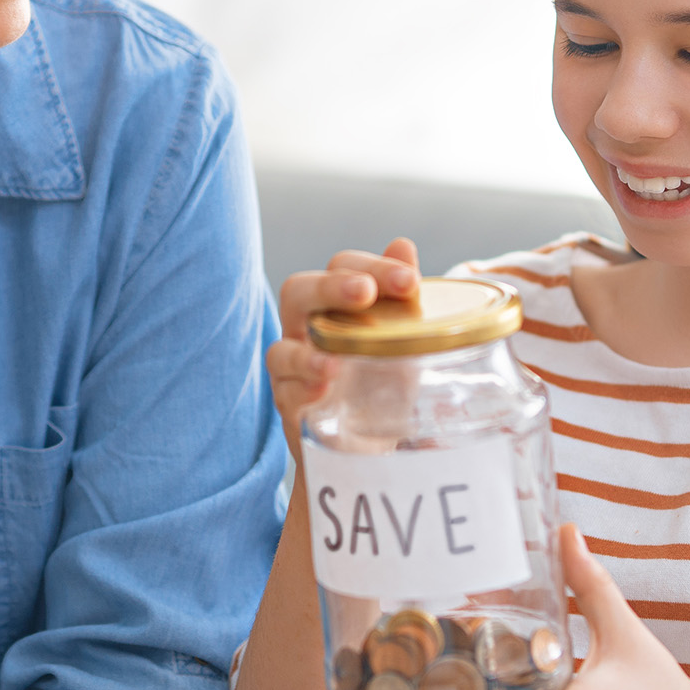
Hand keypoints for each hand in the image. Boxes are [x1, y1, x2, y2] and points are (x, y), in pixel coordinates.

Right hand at [267, 236, 420, 426]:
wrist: (369, 444)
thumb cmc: (381, 382)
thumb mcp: (401, 338)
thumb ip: (401, 295)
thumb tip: (402, 244)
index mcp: (333, 304)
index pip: (342, 267)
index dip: (373, 266)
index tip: (410, 280)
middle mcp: (304, 329)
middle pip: (298, 293)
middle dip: (330, 289)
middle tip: (365, 293)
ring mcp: (292, 372)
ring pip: (280, 351)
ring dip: (309, 354)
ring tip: (338, 360)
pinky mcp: (291, 410)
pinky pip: (286, 396)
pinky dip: (304, 390)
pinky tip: (325, 389)